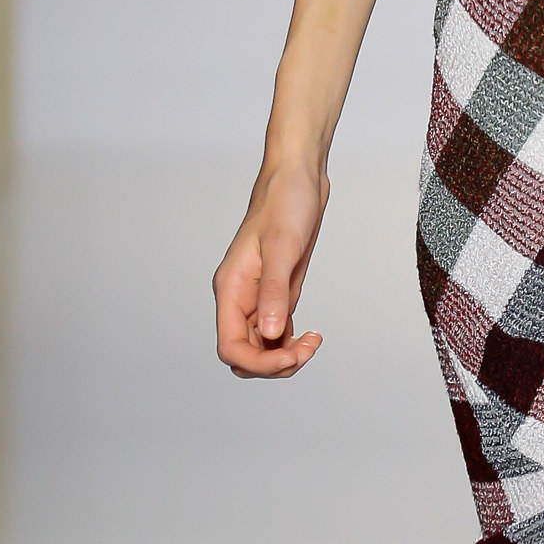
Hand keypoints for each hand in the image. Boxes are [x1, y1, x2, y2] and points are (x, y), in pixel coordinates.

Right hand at [213, 161, 329, 378]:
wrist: (299, 179)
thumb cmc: (286, 204)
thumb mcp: (283, 248)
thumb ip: (274, 292)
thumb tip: (270, 332)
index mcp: (231, 289)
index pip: (230, 347)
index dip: (260, 362)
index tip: (292, 354)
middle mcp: (239, 298)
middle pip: (244, 355)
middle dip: (274, 363)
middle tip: (308, 347)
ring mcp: (256, 298)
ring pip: (260, 347)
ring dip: (285, 355)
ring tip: (313, 341)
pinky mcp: (275, 293)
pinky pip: (275, 332)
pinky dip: (290, 342)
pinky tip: (311, 334)